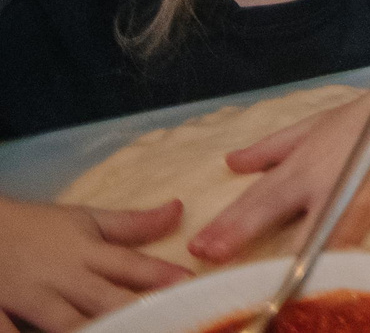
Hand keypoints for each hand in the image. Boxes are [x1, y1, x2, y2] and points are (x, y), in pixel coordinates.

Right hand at [0, 195, 189, 330]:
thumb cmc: (38, 227)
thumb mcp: (84, 219)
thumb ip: (131, 223)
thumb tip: (179, 208)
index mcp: (86, 252)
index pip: (130, 265)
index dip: (160, 275)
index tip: (190, 284)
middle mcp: (63, 278)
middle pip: (104, 299)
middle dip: (133, 311)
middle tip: (167, 319)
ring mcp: (32, 299)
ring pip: (67, 324)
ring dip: (92, 330)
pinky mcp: (0, 314)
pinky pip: (12, 332)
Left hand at [190, 79, 369, 265]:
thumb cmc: (366, 117)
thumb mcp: (313, 124)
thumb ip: (271, 148)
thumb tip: (231, 162)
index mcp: (299, 163)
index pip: (256, 197)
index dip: (227, 224)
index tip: (198, 248)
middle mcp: (315, 180)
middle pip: (272, 212)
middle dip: (241, 236)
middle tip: (211, 261)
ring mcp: (343, 194)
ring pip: (307, 234)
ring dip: (284, 259)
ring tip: (259, 281)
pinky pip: (346, 239)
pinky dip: (330, 259)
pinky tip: (314, 277)